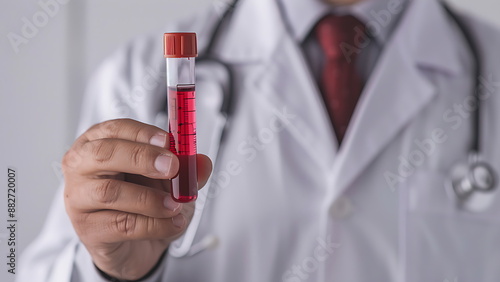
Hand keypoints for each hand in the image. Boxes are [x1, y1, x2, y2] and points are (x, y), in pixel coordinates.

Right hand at [63, 119, 211, 279]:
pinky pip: (121, 224)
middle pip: (104, 154)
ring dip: (150, 198)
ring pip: (110, 192)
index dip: (142, 133)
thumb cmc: (145, 202)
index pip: (115, 129)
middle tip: (172, 167)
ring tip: (175, 205)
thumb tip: (202, 163)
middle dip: (142, 158)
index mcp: (100, 143)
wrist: (137, 246)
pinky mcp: (88, 229)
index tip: (167, 140)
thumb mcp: (171, 180)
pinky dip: (153, 224)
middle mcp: (82, 166)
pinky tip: (171, 224)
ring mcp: (79, 198)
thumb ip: (187, 170)